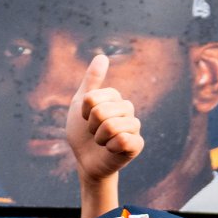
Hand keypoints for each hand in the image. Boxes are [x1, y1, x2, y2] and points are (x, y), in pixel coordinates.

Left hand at [66, 54, 142, 182]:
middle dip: (92, 126)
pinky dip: (111, 147)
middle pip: (101, 111)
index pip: (93, 98)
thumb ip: (91, 80)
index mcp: (115, 97)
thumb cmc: (82, 132)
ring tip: (102, 142)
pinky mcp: (137, 145)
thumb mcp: (80, 104)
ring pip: (112, 126)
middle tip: (94, 133)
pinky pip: (125, 140)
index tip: (86, 119)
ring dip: (100, 138)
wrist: (86, 161)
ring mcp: (134, 127)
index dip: (85, 112)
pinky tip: (112, 150)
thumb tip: (102, 56)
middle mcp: (127, 109)